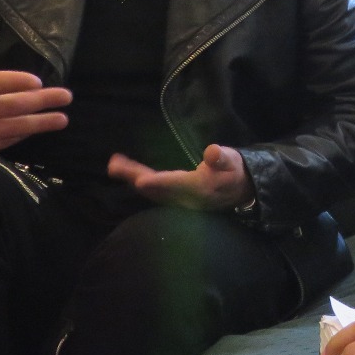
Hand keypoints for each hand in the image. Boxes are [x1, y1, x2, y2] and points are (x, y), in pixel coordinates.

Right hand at [0, 18, 70, 156]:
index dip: (18, 82)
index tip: (40, 81)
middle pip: (11, 106)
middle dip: (42, 102)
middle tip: (66, 97)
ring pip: (11, 128)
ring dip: (39, 123)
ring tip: (62, 118)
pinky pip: (1, 143)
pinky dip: (20, 136)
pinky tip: (36, 129)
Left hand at [106, 142, 252, 209]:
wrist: (240, 191)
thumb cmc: (234, 171)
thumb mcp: (233, 160)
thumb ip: (222, 157)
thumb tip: (211, 152)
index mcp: (199, 187)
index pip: (175, 184)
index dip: (158, 182)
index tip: (139, 180)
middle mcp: (186, 198)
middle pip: (156, 189)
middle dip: (134, 177)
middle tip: (114, 165)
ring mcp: (179, 202)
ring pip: (152, 192)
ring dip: (133, 179)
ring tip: (115, 166)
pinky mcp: (176, 201)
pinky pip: (154, 193)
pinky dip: (141, 184)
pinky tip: (131, 175)